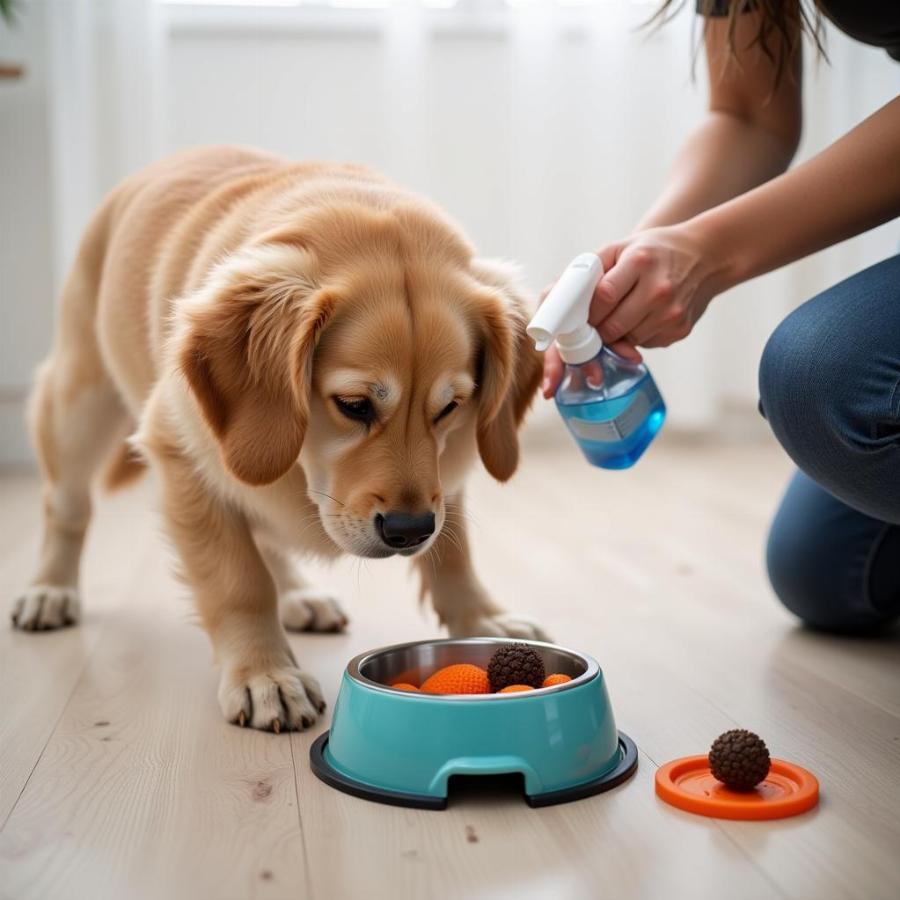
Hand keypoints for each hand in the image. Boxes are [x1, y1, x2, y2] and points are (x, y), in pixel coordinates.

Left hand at [542, 224, 723, 397]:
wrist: (705, 255)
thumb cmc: (653, 251)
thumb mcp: (621, 247)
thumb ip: (592, 270)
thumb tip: (561, 299)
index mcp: (641, 262)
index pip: (603, 297)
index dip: (587, 312)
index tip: (579, 316)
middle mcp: (659, 289)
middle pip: (612, 326)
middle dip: (597, 329)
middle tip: (593, 324)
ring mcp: (671, 312)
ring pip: (627, 340)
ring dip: (616, 335)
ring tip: (622, 315)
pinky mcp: (679, 330)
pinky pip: (645, 344)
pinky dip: (637, 337)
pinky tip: (644, 317)